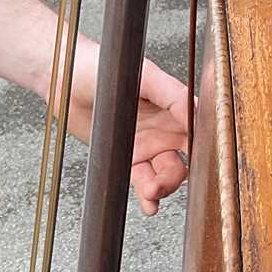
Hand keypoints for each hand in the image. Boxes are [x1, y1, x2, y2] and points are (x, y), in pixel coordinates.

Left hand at [65, 35, 189, 215]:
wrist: (64, 79)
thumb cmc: (102, 67)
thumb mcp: (143, 76)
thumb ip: (172, 93)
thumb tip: (197, 109)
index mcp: (174, 105)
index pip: (199, 128)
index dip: (206, 145)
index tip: (207, 160)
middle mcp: (166, 127)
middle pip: (188, 158)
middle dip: (185, 173)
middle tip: (171, 178)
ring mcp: (149, 145)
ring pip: (168, 173)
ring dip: (164, 186)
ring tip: (152, 190)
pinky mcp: (129, 159)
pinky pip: (144, 182)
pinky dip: (149, 196)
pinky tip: (150, 204)